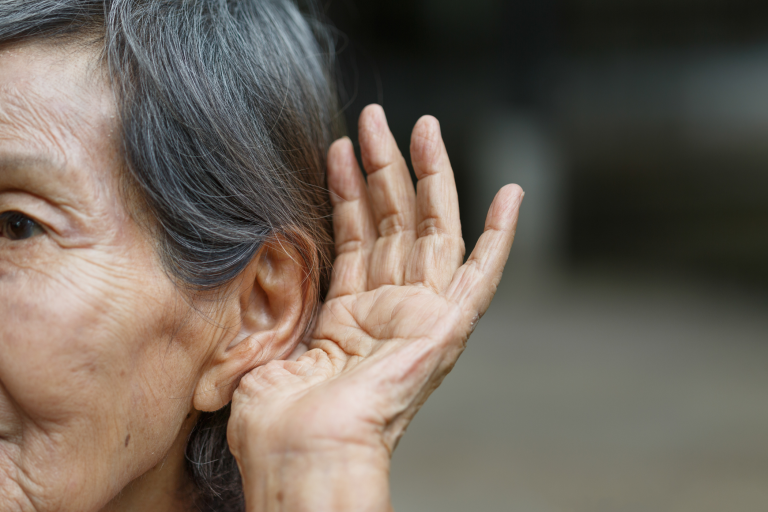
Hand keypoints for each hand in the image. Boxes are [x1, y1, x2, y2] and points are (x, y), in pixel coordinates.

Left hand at [228, 105, 522, 510]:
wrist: (302, 456)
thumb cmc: (274, 421)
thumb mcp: (260, 343)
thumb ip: (271, 299)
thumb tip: (254, 261)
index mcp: (346, 321)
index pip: (355, 240)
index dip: (348, 192)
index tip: (340, 149)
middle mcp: (387, 314)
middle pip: (393, 224)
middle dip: (384, 168)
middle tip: (376, 118)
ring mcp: (419, 319)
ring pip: (429, 232)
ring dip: (425, 177)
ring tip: (417, 125)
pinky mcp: (447, 330)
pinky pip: (481, 277)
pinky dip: (500, 238)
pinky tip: (510, 195)